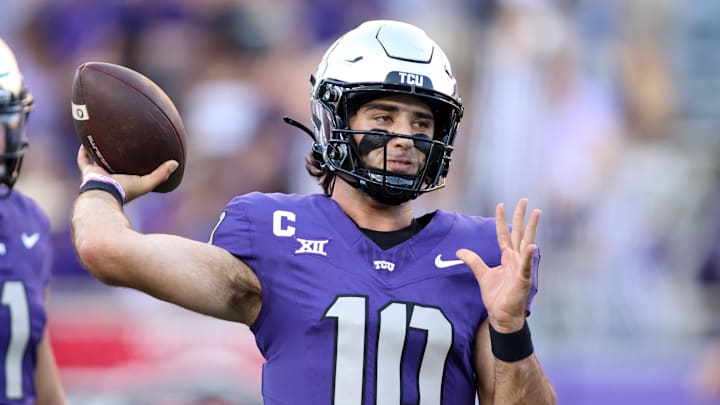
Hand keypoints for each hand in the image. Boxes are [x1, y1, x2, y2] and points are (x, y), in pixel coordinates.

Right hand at [77, 145, 177, 203]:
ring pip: (99, 161)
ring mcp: (99, 174)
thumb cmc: (124, 191)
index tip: (140, 155)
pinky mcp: (88, 171)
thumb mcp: (146, 183)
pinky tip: (86, 138)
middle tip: (123, 145)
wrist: (103, 195)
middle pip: (115, 166)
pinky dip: (84, 150)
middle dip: (118, 158)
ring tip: (104, 139)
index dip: (135, 166)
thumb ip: (160, 175)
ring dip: (101, 152)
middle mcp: (111, 178)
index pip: (131, 173)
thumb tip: (176, 163)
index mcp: (124, 182)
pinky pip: (84, 159)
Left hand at [457, 198, 539, 332]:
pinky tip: (532, 245)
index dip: (502, 220)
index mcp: (507, 258)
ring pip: (527, 243)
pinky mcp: (523, 280)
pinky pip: (525, 266)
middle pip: (519, 233)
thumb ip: (473, 261)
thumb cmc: (496, 297)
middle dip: (521, 217)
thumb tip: (459, 251)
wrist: (501, 315)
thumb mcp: (482, 274)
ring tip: (536, 213)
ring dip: (532, 228)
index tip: (501, 204)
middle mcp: (516, 260)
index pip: (504, 235)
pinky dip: (528, 256)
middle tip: (525, 200)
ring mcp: (521, 268)